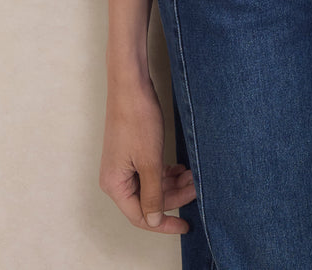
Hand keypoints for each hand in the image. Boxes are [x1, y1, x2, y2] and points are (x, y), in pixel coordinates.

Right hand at [99, 74, 196, 232]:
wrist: (131, 85)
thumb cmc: (137, 119)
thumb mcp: (150, 161)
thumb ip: (152, 194)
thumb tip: (154, 221)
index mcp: (115, 185)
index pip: (140, 217)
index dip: (164, 223)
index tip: (185, 225)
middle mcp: (116, 178)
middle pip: (147, 201)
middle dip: (174, 197)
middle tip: (196, 188)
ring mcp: (123, 165)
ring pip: (151, 186)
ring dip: (172, 184)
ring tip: (193, 175)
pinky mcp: (131, 153)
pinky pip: (149, 172)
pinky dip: (166, 173)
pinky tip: (181, 168)